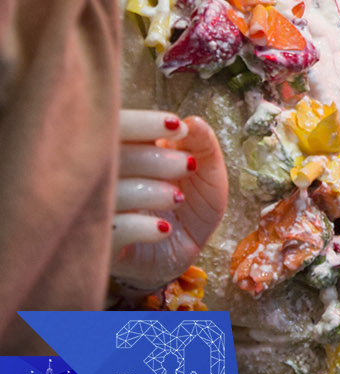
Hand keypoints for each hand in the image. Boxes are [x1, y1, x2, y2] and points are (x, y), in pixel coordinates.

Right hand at [110, 111, 226, 292]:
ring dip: (149, 192)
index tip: (177, 127)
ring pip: (110, 191)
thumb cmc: (192, 203)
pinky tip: (164, 228)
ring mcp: (97, 210)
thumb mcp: (208, 172)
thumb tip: (192, 122)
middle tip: (188, 166)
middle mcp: (102, 176)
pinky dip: (140, 227)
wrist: (184, 251)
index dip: (143, 123)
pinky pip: (111, 229)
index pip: (117, 126)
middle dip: (152, 158)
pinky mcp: (99, 244)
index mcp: (124, 150)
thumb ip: (202, 145)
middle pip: (110, 155)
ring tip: (178, 198)